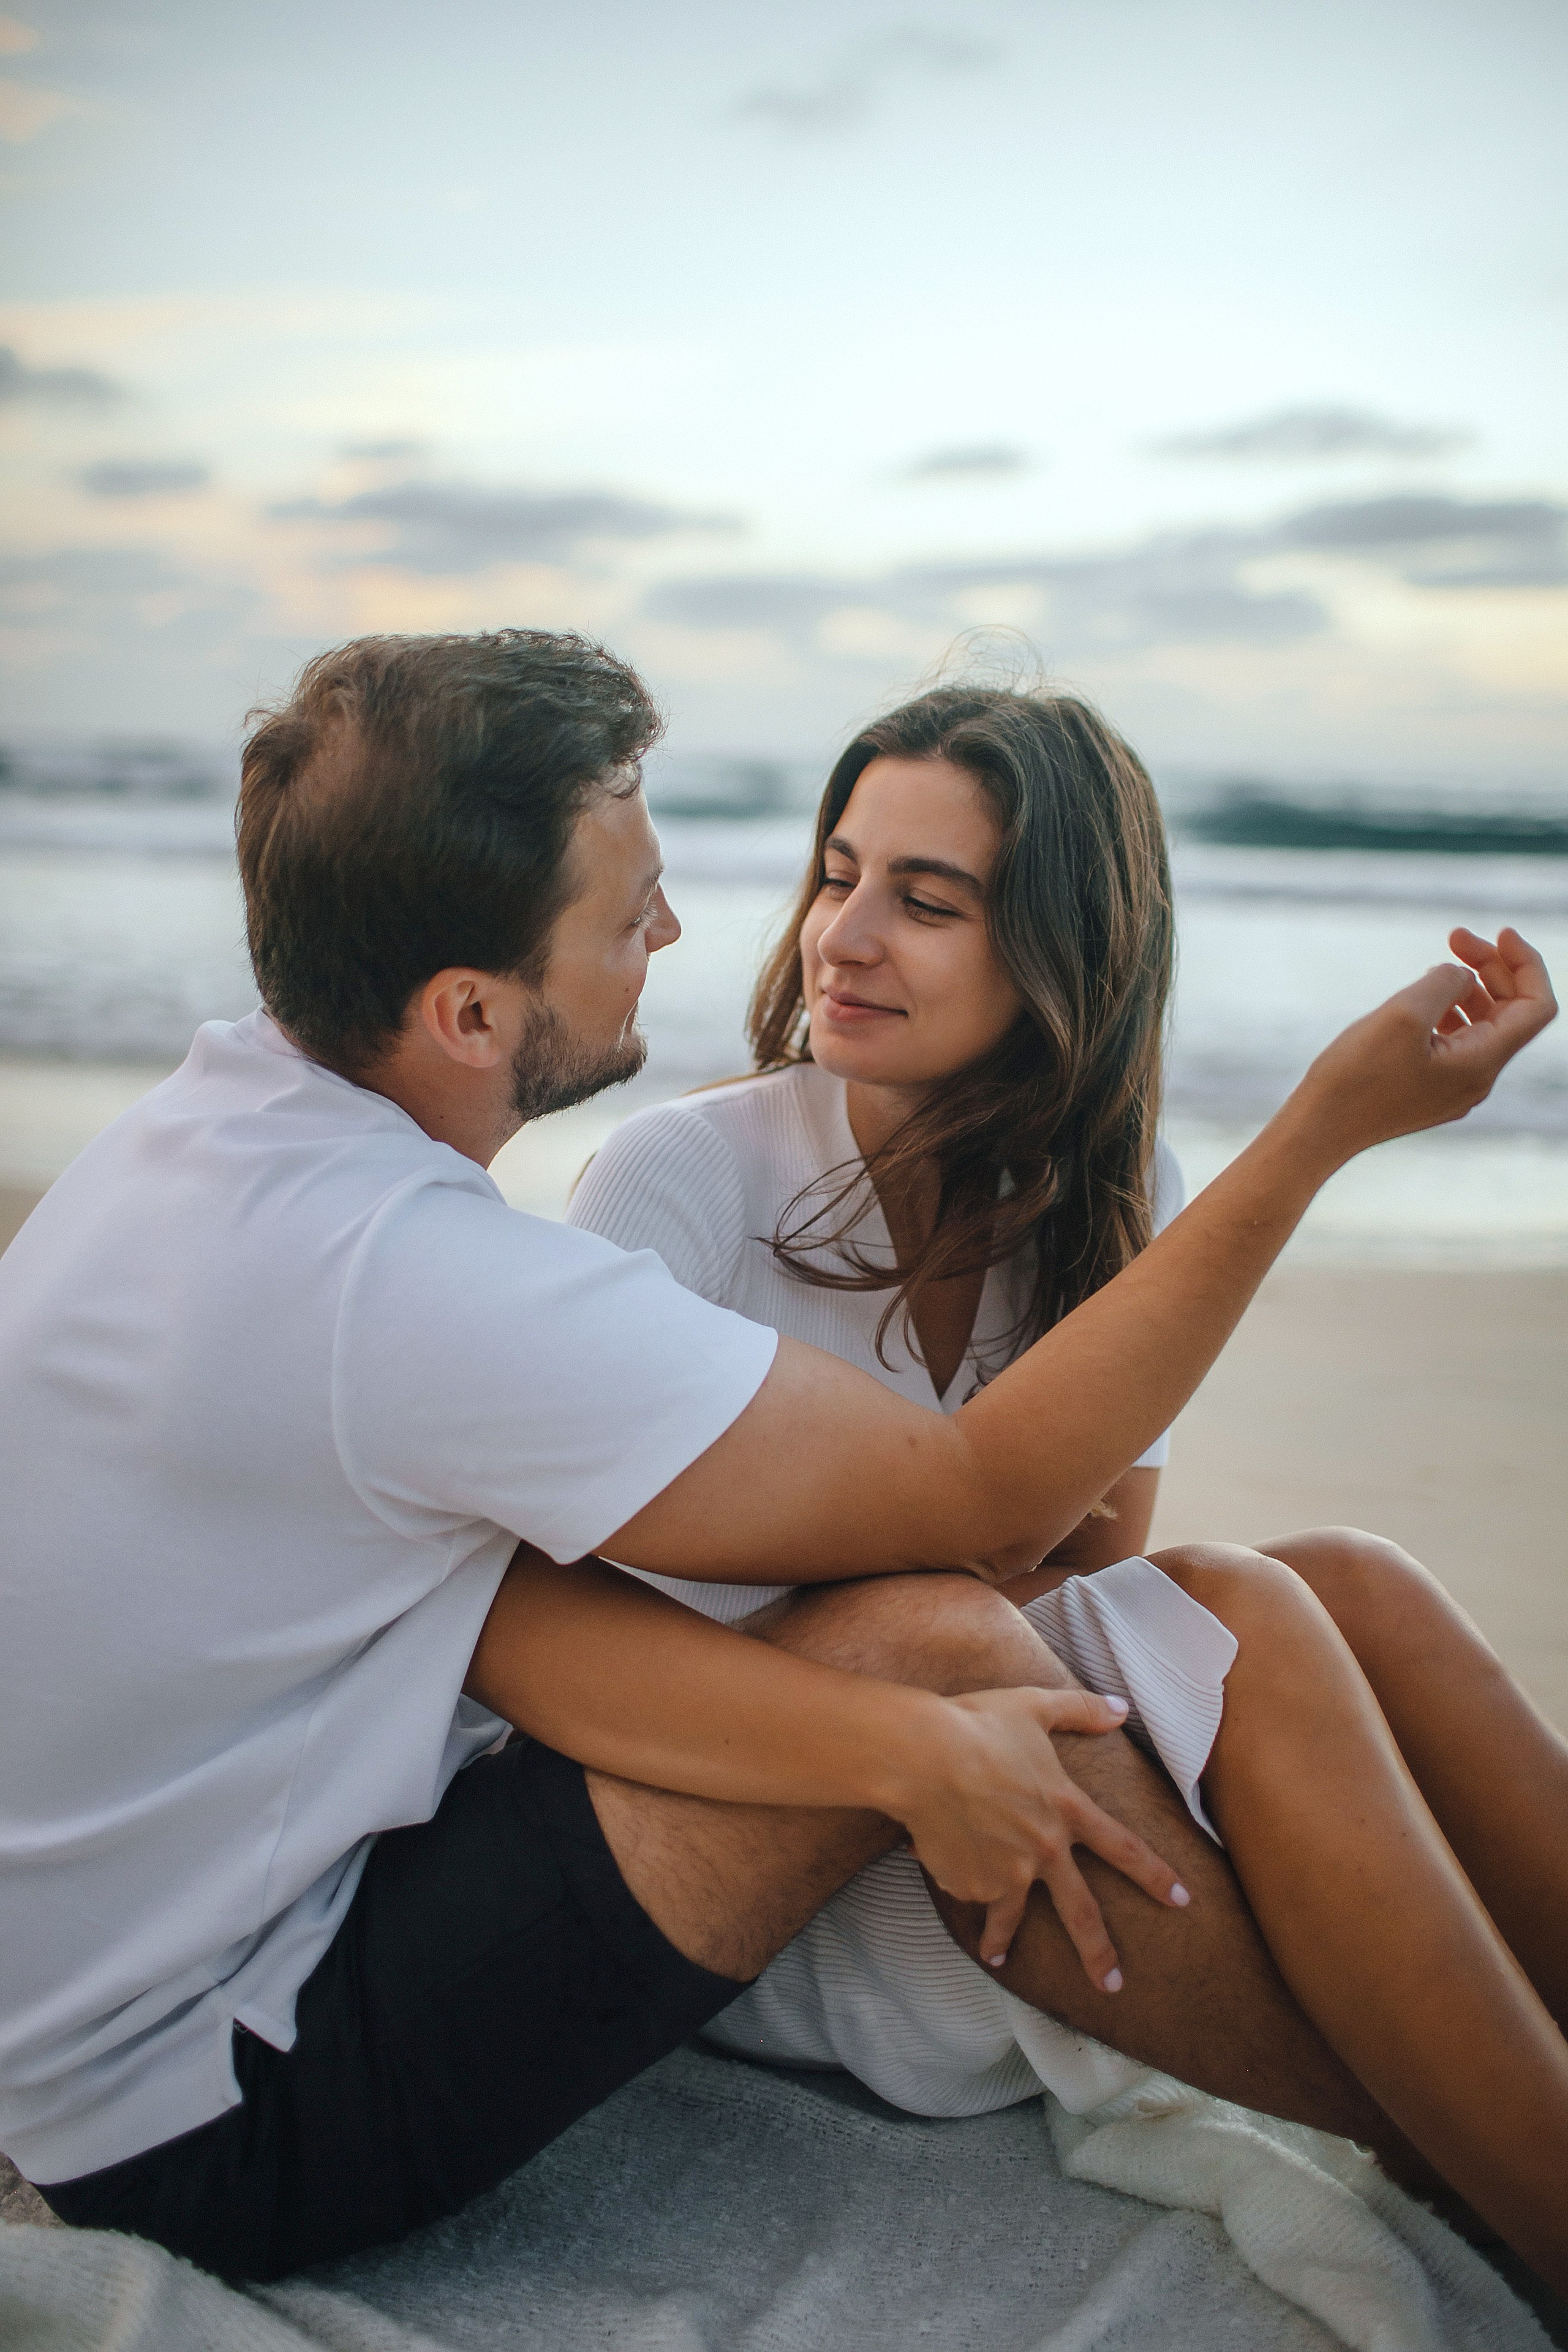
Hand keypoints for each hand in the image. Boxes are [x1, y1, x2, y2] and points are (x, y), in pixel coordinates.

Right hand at [893, 1684, 1189, 1990]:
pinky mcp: (970, 1884)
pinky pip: (966, 1888)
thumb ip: (1080, 1709)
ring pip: (1010, 1915)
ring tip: (996, 1955)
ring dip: (1002, 1938)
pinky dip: (956, 1878)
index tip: (1181, 1900)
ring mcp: (1007, 1873)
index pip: (1124, 1849)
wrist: (923, 1756)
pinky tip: (938, 1859)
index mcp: (1066, 1809)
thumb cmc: (977, 1724)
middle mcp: (1043, 1850)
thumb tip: (1121, 1708)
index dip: (1156, 1875)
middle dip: (1100, 1954)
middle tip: (1112, 1986)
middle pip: (1082, 1913)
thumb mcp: (1034, 1706)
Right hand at [1291, 926, 1555, 1166]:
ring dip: (1470, 986)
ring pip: (1483, 1025)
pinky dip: (1450, 1010)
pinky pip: (1457, 1041)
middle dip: (1490, 967)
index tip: (1500, 933)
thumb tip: (1462, 975)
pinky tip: (1421, 997)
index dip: (1526, 964)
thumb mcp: (1404, 1014)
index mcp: (1481, 1063)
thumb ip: (1446, 982)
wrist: (1318, 1130)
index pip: (1536, 1007)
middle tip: (1455, 936)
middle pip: (1511, 1011)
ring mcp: (1454, 1086)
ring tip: (1437, 963)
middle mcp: (1477, 1079)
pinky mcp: (1430, 1088)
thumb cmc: (1356, 1076)